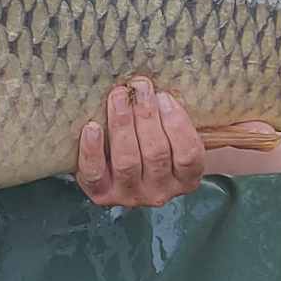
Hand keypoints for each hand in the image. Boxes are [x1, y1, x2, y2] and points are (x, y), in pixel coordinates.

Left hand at [77, 76, 204, 208]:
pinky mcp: (102, 193)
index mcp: (185, 178)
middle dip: (147, 115)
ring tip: (119, 97)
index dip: (177, 124)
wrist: (114, 170)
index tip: (164, 96)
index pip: (188, 155)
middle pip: (156, 153)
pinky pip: (95, 173)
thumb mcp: (168, 134)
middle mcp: (160, 192)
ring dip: (123, 124)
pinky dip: (93, 150)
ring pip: (128, 161)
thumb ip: (168, 117)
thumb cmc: (147, 142)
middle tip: (139, 87)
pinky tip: (92, 127)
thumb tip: (154, 85)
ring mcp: (130, 195)